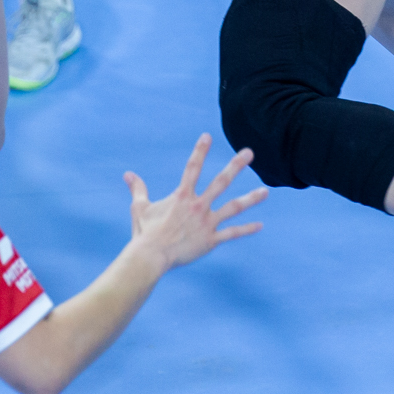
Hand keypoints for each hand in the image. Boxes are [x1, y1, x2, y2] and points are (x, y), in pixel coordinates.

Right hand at [124, 134, 265, 269]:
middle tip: (249, 152)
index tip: (208, 136)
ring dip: (250, 199)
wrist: (151, 256)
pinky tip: (260, 225)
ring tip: (266, 191)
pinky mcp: (210, 240)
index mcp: (182, 196)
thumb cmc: (145, 233)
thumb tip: (128, 174)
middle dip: (236, 166)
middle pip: (221, 182)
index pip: (192, 168)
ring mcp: (206, 223)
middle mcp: (198, 206)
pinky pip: (231, 233)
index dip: (200, 151)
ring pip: (233, 208)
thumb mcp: (139, 208)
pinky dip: (246, 230)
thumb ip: (137, 189)